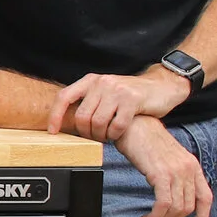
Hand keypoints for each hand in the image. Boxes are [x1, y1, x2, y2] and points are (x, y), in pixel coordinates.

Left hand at [49, 67, 190, 139]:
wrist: (163, 86)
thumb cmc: (131, 94)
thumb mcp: (106, 92)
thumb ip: (90, 101)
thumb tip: (67, 121)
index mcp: (91, 80)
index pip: (64, 97)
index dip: (55, 116)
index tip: (53, 131)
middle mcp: (102, 83)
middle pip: (82, 117)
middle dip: (86, 133)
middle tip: (95, 136)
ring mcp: (117, 90)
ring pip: (98, 123)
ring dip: (101, 136)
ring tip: (107, 135)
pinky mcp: (132, 100)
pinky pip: (116, 126)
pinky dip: (115, 135)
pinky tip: (117, 134)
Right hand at [116, 115, 211, 216]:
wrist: (134, 126)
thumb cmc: (146, 141)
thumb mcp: (168, 159)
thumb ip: (175, 175)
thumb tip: (170, 195)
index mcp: (192, 166)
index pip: (206, 197)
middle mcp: (188, 169)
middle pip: (188, 208)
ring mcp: (176, 171)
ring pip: (176, 209)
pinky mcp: (161, 174)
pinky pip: (163, 204)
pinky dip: (154, 216)